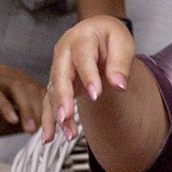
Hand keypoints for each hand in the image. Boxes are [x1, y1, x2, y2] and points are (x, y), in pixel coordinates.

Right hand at [0, 62, 52, 137]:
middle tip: (47, 132)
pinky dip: (6, 108)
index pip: (40, 90)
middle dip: (42, 111)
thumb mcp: (10, 122)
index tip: (60, 130)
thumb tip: (50, 127)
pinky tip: (12, 122)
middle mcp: (5, 73)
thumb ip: (28, 120)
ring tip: (30, 129)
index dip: (52, 109)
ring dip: (27, 109)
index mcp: (16, 80)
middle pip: (32, 87)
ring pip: (17, 87)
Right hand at [49, 14, 136, 133]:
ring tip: (69, 133)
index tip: (95, 95)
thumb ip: (121, 63)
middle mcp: (64, 52)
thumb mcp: (122, 42)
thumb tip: (119, 84)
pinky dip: (49, 120)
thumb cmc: (109, 37)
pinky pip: (50, 101)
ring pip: (54, 91)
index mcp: (81, 38)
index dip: (88, 76)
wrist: (96, 33)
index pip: (84, 57)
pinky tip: (49, 137)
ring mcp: (58, 68)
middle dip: (63, 97)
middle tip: (67, 116)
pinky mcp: (57, 83)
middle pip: (61, 75)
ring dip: (59, 112)